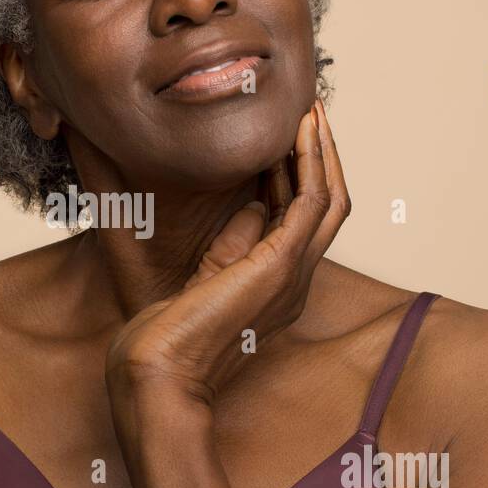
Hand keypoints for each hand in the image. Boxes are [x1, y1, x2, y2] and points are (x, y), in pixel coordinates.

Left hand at [104, 98, 350, 410]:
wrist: (157, 376)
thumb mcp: (203, 279)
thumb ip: (230, 246)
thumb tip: (249, 206)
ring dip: (323, 151)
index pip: (302, 223)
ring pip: (330, 199)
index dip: (298, 177)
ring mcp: (292, 275)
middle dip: (321, 158)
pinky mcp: (280, 265)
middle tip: (310, 113)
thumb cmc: (161, 341)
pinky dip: (312, 161)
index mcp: (276, 289)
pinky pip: (312, 201)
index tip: (284, 138)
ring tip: (311, 111)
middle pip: (329, 209)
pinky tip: (300, 130)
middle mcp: (294, 283)